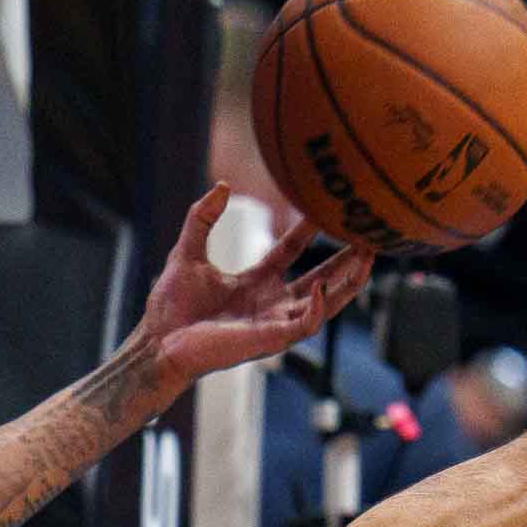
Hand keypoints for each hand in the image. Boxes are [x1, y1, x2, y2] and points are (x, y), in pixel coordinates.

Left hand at [136, 183, 374, 385]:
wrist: (158, 341)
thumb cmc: (170, 307)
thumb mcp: (188, 252)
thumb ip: (202, 218)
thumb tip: (222, 185)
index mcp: (254, 282)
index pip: (291, 252)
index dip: (309, 231)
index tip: (324, 207)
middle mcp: (269, 302)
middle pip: (319, 278)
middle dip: (345, 259)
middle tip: (368, 236)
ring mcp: (272, 322)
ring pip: (323, 303)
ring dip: (347, 283)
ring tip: (368, 259)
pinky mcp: (269, 340)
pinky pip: (304, 324)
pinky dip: (317, 307)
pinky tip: (324, 287)